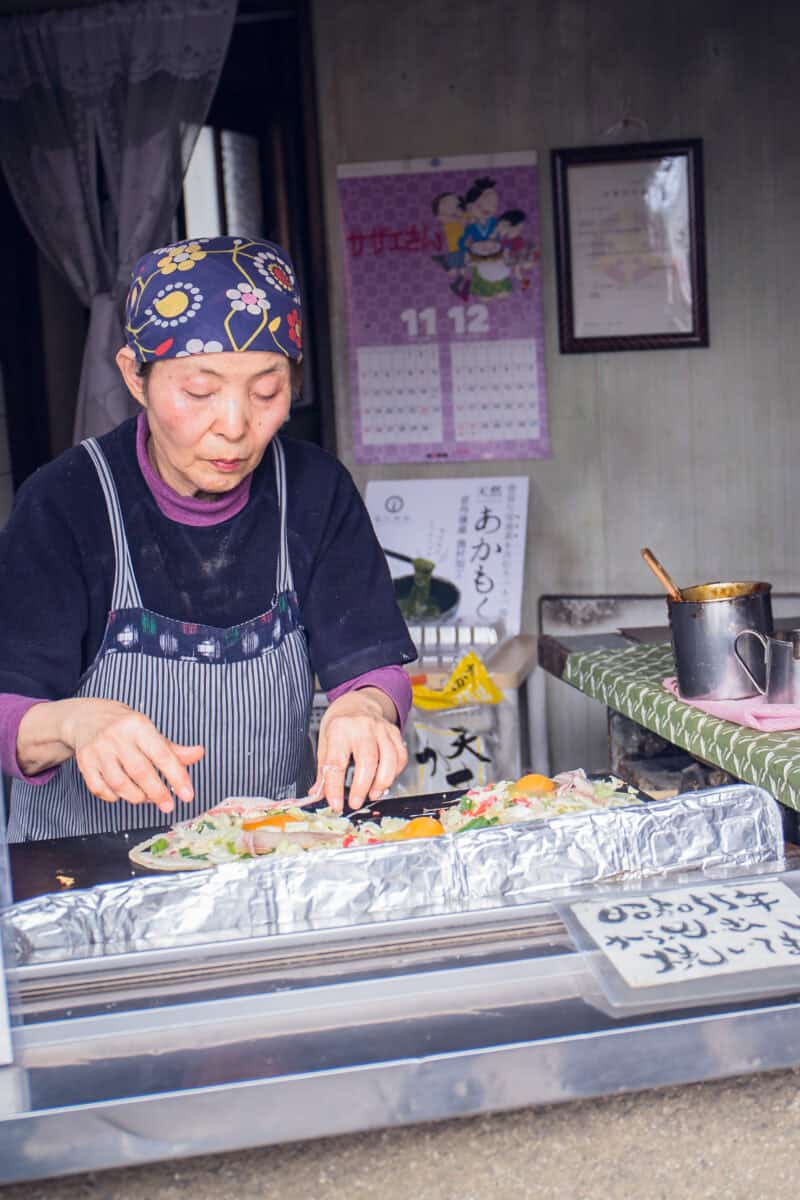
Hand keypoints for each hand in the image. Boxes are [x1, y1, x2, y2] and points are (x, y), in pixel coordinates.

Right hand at [60, 698, 204, 812]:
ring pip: (120, 784)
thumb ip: (173, 749)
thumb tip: (198, 754)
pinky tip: (124, 793)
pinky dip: (115, 797)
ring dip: (137, 797)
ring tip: (147, 797)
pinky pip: (101, 789)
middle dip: (158, 793)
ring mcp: (98, 750)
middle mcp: (117, 737)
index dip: (177, 776)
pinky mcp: (84, 763)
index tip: (187, 794)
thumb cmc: (125, 727)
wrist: (87, 718)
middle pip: (140, 772)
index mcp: (138, 726)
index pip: (161, 754)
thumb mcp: (150, 731)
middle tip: (169, 806)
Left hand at [310, 688, 407, 812]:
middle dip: (362, 787)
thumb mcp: (324, 741)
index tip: (335, 804)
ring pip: (390, 759)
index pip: (336, 763)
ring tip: (372, 794)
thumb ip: (324, 770)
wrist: (358, 702)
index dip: (335, 788)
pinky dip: (395, 773)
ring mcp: (382, 729)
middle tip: (355, 802)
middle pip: (367, 761)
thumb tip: (318, 794)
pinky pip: (400, 756)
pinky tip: (385, 780)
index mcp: (339, 729)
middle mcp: (362, 727)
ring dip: (382, 783)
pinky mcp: (395, 733)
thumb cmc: (340, 722)